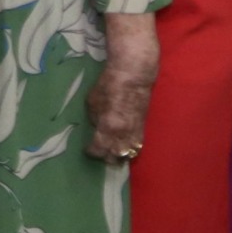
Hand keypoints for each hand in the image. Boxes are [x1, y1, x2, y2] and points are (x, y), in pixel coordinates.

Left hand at [84, 18, 158, 160]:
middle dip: (105, 156)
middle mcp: (123, 134)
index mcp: (108, 127)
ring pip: (128, 154)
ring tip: (111, 151)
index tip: (87, 149)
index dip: (91, 152)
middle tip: (99, 151)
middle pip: (115, 157)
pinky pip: (137, 145)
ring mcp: (135, 131)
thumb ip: (95, 119)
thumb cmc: (109, 85)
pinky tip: (123, 145)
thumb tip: (98, 127)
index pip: (99, 150)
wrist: (134, 75)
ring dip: (119, 154)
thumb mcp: (93, 102)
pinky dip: (129, 148)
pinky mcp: (143, 127)